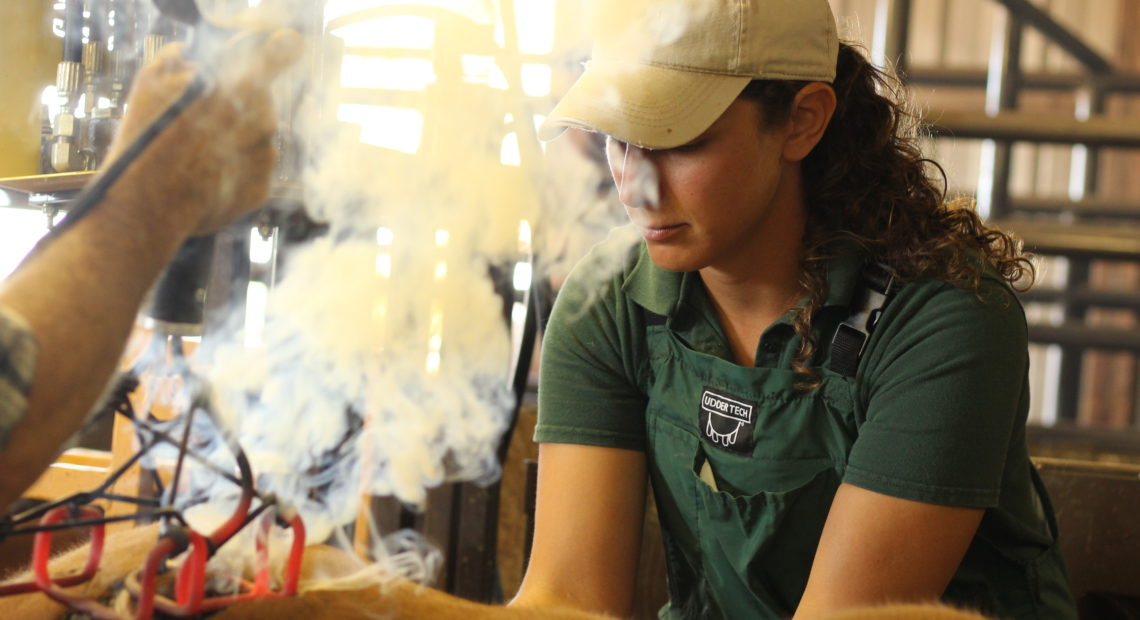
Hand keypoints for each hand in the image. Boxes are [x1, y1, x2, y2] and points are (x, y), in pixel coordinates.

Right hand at [104, 27, 302, 235]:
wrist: (149, 207)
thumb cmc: (145, 142)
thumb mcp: (148, 86)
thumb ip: (173, 61)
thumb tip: (185, 53)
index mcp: (238, 87)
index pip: (276, 57)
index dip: (284, 49)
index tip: (289, 43)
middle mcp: (261, 122)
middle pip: (261, 106)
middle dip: (238, 112)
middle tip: (203, 127)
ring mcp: (264, 159)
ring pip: (259, 142)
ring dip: (237, 145)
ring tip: (199, 158)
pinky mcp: (262, 190)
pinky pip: (254, 174)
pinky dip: (235, 175)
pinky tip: (207, 180)